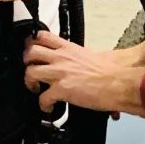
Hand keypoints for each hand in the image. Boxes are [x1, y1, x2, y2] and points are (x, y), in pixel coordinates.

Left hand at [24, 31, 144, 115]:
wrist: (118, 83)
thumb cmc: (111, 72)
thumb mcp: (93, 55)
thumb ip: (80, 58)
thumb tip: (81, 64)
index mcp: (69, 48)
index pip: (43, 36)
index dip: (32, 42)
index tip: (32, 50)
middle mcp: (61, 58)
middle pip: (31, 51)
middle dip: (26, 61)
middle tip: (30, 69)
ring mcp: (60, 73)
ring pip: (30, 72)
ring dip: (29, 82)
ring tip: (36, 89)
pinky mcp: (61, 89)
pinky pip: (42, 97)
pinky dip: (43, 104)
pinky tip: (48, 107)